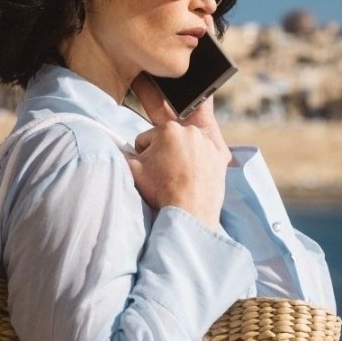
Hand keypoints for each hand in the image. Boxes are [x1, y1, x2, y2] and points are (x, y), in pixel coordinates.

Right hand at [126, 75, 230, 229]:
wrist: (188, 211)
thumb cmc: (160, 189)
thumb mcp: (132, 170)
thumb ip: (124, 154)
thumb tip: (121, 149)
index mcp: (167, 129)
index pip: (146, 139)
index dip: (143, 155)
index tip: (148, 168)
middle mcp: (190, 131)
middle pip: (168, 140)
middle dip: (164, 153)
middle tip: (163, 173)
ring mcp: (208, 143)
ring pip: (187, 146)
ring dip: (182, 156)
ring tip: (179, 177)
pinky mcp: (220, 157)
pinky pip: (206, 154)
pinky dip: (201, 162)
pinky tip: (195, 175)